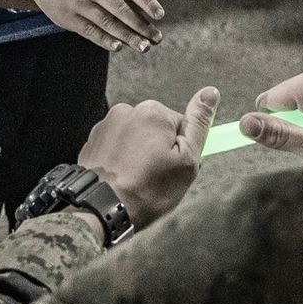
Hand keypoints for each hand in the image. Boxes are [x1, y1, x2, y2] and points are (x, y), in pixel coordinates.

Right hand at [28, 0, 164, 53]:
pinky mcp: (67, 17)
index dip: (147, 1)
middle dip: (141, 25)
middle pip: (122, 9)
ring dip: (128, 37)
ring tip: (144, 47)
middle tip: (157, 38)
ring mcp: (79, 2)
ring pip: (108, 23)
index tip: (160, 15)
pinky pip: (90, 31)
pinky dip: (106, 40)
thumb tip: (144, 13)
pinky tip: (119, 47)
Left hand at [78, 87, 217, 227]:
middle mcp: (127, 112)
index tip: (174, 168)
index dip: (182, 150)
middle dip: (158, 151)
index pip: (180, 125)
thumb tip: (210, 93)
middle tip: (156, 178)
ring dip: (138, 156)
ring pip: (135, 139)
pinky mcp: (92, 142)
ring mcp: (106, 126)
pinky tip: (122, 179)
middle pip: (156, 130)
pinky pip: (116, 148)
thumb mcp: (187, 160)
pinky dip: (120, 161)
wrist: (103, 210)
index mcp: (153, 112)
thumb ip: (199, 124)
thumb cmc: (147, 190)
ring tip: (137, 181)